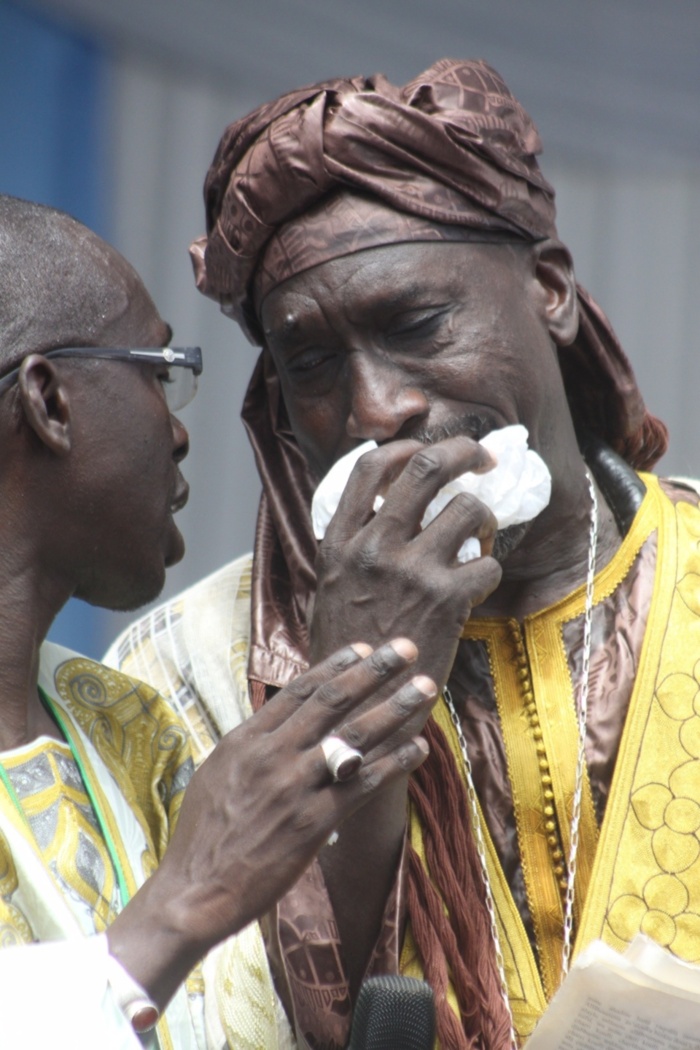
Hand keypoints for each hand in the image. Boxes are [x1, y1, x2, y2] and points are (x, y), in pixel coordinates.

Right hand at [106, 639, 434, 1006]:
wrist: (193, 892)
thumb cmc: (202, 839)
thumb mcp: (217, 776)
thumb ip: (251, 748)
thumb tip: (280, 727)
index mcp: (246, 740)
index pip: (299, 690)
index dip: (336, 665)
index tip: (364, 648)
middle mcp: (272, 754)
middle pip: (332, 700)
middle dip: (374, 670)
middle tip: (405, 648)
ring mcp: (294, 786)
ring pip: (355, 735)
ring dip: (395, 707)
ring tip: (425, 687)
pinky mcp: (312, 822)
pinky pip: (362, 784)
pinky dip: (395, 762)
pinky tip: (419, 748)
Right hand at [310, 435, 502, 728]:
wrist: (359, 704)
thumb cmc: (348, 647)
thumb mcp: (331, 585)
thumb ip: (353, 544)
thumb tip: (385, 506)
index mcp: (341, 541)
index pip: (370, 466)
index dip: (405, 447)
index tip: (426, 448)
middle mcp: (374, 547)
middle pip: (426, 468)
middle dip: (463, 451)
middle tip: (481, 456)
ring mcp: (411, 570)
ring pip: (467, 508)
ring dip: (484, 517)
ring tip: (480, 534)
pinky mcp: (446, 598)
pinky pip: (486, 562)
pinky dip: (488, 569)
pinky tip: (476, 585)